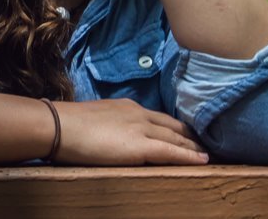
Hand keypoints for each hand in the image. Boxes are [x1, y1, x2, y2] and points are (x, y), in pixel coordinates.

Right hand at [53, 98, 208, 165]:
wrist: (60, 126)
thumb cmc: (69, 124)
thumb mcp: (95, 118)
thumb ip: (110, 124)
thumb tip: (112, 134)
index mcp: (127, 106)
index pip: (159, 117)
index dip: (175, 126)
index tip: (187, 133)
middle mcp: (138, 114)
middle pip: (173, 125)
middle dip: (190, 135)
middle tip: (205, 143)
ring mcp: (141, 129)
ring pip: (176, 138)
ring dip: (194, 146)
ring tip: (207, 154)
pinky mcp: (140, 146)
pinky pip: (172, 152)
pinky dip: (189, 156)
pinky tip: (202, 160)